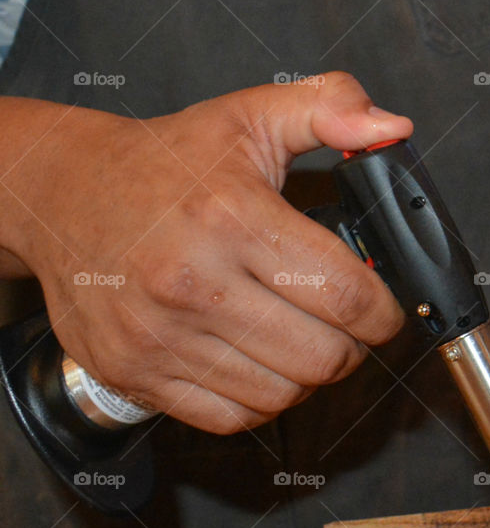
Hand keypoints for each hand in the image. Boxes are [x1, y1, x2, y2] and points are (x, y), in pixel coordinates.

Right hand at [5, 73, 411, 431]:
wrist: (59, 195)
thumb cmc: (163, 165)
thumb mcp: (246, 118)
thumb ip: (326, 109)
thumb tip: (392, 126)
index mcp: (232, 218)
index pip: (346, 295)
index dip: (384, 314)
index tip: (384, 313)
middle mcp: (194, 282)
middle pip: (322, 357)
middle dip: (352, 349)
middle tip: (345, 330)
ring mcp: (160, 335)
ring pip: (282, 396)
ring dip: (308, 378)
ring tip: (300, 342)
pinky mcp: (135, 372)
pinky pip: (231, 418)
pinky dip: (260, 402)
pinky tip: (259, 366)